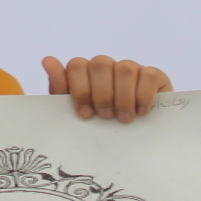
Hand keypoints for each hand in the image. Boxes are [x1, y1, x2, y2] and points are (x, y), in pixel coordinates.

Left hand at [42, 55, 170, 122]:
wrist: (134, 140)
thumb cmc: (98, 125)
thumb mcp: (76, 112)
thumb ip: (60, 87)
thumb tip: (46, 60)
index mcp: (84, 73)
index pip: (76, 65)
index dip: (80, 89)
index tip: (85, 114)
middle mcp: (107, 67)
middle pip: (100, 64)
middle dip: (101, 93)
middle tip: (105, 116)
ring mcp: (130, 69)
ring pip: (125, 68)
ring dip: (123, 97)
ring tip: (124, 119)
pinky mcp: (153, 76)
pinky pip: (148, 75)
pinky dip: (143, 95)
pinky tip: (141, 112)